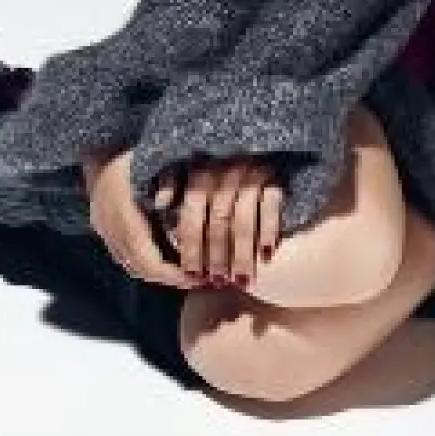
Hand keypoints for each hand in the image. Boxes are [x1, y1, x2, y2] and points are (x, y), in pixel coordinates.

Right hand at [83, 146, 198, 290]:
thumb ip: (172, 187)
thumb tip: (194, 213)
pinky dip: (142, 261)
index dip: (173, 274)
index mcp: (124, 214)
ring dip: (155, 272)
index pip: (150, 260)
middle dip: (167, 278)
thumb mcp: (154, 163)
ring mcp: (103, 225)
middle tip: (195, 280)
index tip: (196, 277)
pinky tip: (161, 255)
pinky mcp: (101, 222)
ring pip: (129, 262)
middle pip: (139, 267)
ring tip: (181, 271)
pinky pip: (121, 252)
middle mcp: (110, 226)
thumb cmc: (129, 147)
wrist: (96, 139)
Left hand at [153, 158, 282, 285]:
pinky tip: (266, 256)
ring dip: (242, 254)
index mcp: (199, 172)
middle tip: (217, 282)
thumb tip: (158, 203)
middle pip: (219, 222)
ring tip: (241, 280)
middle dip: (217, 257)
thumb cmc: (213, 173)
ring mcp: (252, 175)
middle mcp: (225, 171)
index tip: (191, 274)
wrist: (255, 153)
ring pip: (244, 221)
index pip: (192, 215)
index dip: (191, 247)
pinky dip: (268, 232)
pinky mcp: (276, 179)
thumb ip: (172, 185)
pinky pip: (272, 208)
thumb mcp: (186, 172)